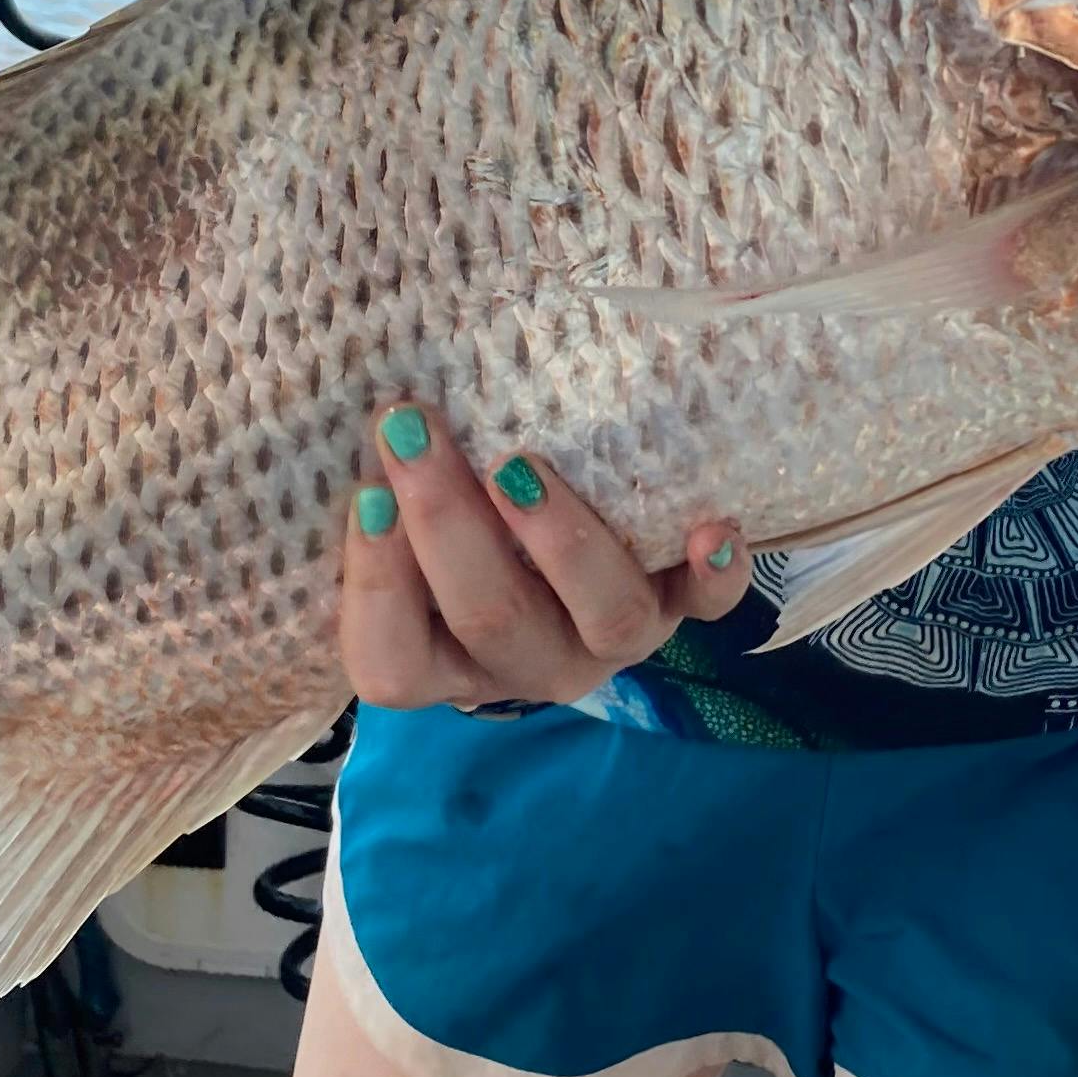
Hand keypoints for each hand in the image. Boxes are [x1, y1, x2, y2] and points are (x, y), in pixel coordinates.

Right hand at [339, 400, 751, 709]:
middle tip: (413, 429)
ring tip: (519, 465)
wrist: (558, 563)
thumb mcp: (406, 528)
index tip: (366, 491)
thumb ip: (382, 493)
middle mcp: (528, 664)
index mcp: (444, 662)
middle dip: (446, 519)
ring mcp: (609, 642)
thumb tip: (364, 412)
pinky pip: (707, 606)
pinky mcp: (679, 608)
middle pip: (491, 619)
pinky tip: (710, 527)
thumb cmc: (459, 527)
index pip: (392, 663)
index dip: (377, 584)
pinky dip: (713, 574)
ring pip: (600, 619)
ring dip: (559, 539)